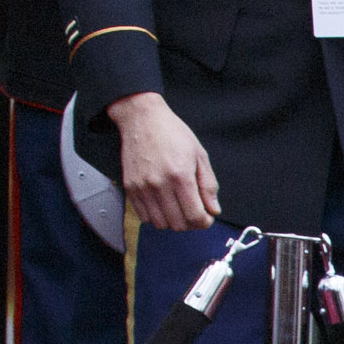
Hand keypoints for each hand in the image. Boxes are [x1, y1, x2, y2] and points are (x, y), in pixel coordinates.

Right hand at [110, 92, 218, 232]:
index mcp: (180, 176)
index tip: (207, 216)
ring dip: (173, 221)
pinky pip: (144, 216)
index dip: (205, 222)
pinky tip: (163, 205)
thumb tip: (214, 210)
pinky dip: (156, 216)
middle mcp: (159, 184)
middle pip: (178, 224)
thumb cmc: (173, 133)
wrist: (142, 118)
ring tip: (178, 208)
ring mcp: (142, 187)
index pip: (195, 216)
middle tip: (194, 211)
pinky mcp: (130, 187)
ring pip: (161, 224)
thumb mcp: (199, 155)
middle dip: (191, 223)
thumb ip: (208, 185)